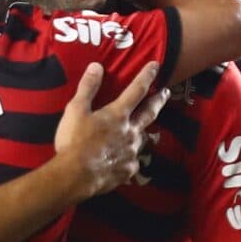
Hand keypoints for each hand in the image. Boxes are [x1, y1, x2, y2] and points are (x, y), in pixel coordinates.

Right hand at [54, 61, 168, 199]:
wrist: (76, 176)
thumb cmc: (75, 141)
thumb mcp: (76, 110)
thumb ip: (88, 88)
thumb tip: (97, 66)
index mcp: (118, 115)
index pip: (137, 90)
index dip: (147, 76)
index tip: (156, 66)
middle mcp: (131, 131)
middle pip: (149, 113)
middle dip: (158, 101)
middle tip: (166, 93)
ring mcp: (132, 152)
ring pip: (142, 139)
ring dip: (143, 132)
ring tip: (142, 130)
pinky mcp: (129, 170)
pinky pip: (133, 161)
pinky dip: (130, 157)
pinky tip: (126, 159)